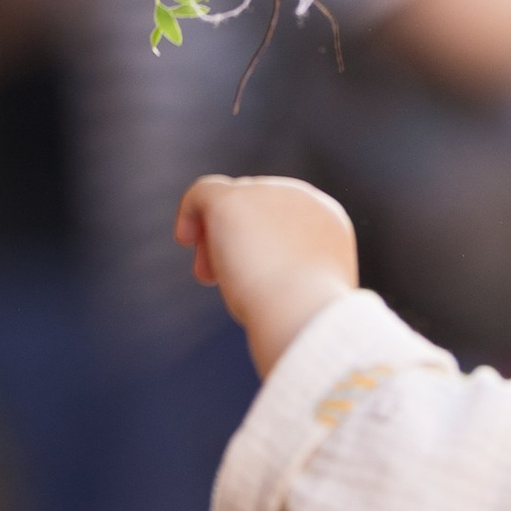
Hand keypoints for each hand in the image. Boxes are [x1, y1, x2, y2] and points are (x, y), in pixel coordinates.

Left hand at [176, 173, 359, 378]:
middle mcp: (302, 198)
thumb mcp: (304, 295)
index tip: (246, 281)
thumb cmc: (305, 319)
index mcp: (326, 220)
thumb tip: (261, 279)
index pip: (284, 219)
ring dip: (214, 239)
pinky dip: (189, 212)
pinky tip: (184, 239)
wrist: (303, 314)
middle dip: (236, 242)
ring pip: (230, 206)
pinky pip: (204, 191)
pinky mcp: (234, 199)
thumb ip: (288, 277)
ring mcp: (267, 193)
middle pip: (256, 209)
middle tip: (216, 281)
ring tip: (206, 277)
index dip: (262, 244)